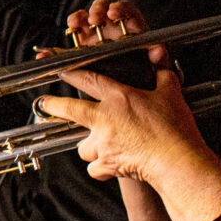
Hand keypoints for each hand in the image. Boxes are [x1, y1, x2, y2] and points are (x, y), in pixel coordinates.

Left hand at [38, 0, 203, 181]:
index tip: (58, 70)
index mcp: (118, 97)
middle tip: (43, 104)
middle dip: (53, 105)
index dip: (71, 73)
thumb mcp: (172, 94)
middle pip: (69, 109)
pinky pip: (94, 168)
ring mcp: (102, 143)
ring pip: (83, 145)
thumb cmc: (176, 128)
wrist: (177, 161)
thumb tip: (158, 52)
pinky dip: (101, 168)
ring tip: (103, 145)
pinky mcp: (105, 164)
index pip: (88, 79)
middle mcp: (104, 119)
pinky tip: (112, 166)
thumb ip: (162, 72)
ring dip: (90, 146)